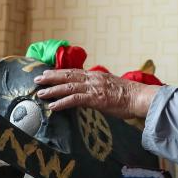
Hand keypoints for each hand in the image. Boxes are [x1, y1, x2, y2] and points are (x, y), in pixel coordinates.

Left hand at [33, 69, 159, 119]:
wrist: (140, 98)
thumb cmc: (128, 96)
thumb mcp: (110, 87)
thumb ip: (98, 88)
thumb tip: (89, 93)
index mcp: (96, 75)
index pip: (74, 71)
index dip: (59, 72)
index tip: (47, 73)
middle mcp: (93, 78)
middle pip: (67, 75)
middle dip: (51, 77)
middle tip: (37, 79)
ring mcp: (94, 88)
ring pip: (68, 86)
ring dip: (53, 90)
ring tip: (40, 93)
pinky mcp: (96, 98)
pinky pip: (75, 99)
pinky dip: (63, 102)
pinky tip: (53, 106)